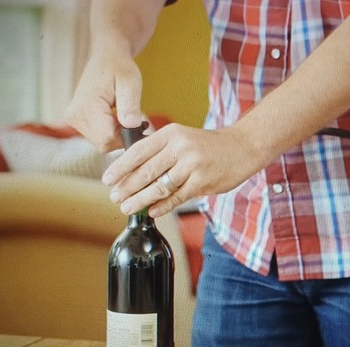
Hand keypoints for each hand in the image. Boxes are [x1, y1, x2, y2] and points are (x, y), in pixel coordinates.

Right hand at [65, 45, 143, 151]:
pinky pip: (97, 136)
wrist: (106, 58)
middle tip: (135, 119)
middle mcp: (75, 117)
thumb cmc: (119, 67)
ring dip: (116, 134)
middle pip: (104, 144)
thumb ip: (130, 105)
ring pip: (101, 142)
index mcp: (86, 107)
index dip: (127, 137)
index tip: (141, 125)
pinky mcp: (77, 121)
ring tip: (125, 115)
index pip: (107, 139)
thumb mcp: (130, 82)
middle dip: (122, 137)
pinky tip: (116, 118)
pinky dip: (110, 131)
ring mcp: (74, 120)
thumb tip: (132, 126)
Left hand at [102, 124, 270, 217]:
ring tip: (128, 207)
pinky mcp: (202, 182)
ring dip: (140, 199)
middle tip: (114, 197)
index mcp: (171, 133)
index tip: (107, 178)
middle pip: (146, 171)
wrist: (242, 147)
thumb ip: (160, 150)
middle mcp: (180, 147)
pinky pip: (177, 197)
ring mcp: (192, 165)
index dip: (120, 167)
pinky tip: (152, 211)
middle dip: (127, 186)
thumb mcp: (182, 137)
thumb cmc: (208, 145)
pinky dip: (162, 206)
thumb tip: (131, 170)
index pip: (139, 151)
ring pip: (159, 186)